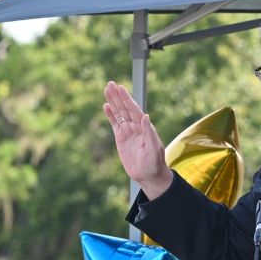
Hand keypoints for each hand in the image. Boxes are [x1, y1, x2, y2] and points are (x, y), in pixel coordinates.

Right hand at [103, 81, 171, 198]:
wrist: (148, 175)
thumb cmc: (154, 163)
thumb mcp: (153, 149)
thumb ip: (149, 133)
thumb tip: (145, 116)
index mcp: (145, 127)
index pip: (134, 109)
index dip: (127, 99)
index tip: (120, 88)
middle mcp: (136, 126)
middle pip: (125, 108)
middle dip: (118, 96)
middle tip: (110, 84)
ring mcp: (128, 132)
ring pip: (119, 113)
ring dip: (113, 102)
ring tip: (106, 90)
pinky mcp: (121, 138)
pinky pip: (114, 124)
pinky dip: (110, 115)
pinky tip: (106, 106)